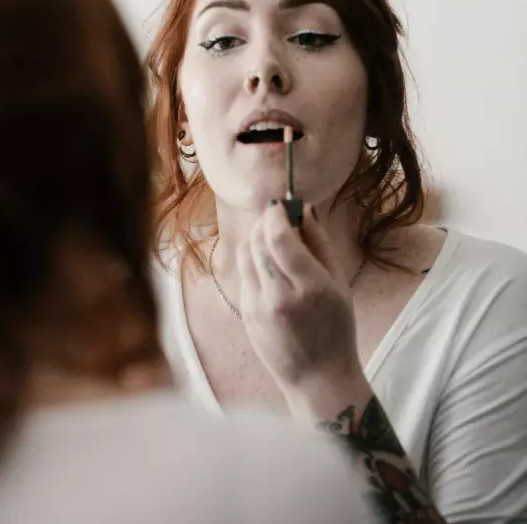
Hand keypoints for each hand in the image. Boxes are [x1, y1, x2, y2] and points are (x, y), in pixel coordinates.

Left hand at [237, 202, 363, 395]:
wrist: (317, 378)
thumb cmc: (336, 329)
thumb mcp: (339, 284)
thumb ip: (320, 243)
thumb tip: (303, 208)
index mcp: (309, 287)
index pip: (280, 237)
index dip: (275, 214)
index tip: (280, 204)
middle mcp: (279, 295)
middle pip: (258, 241)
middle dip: (265, 222)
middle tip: (277, 217)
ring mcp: (257, 306)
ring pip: (245, 253)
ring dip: (256, 238)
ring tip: (273, 240)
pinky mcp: (245, 312)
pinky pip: (243, 273)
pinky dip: (253, 260)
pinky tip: (269, 266)